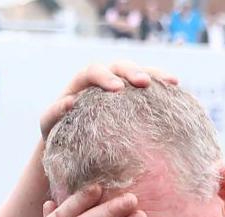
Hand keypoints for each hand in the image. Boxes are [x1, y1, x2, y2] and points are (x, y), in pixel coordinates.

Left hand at [39, 60, 179, 139]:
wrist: (69, 142)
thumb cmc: (56, 132)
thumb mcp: (49, 124)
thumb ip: (54, 113)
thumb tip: (70, 101)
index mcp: (81, 83)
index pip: (93, 71)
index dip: (105, 76)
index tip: (117, 89)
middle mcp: (102, 79)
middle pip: (119, 66)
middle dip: (132, 71)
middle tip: (143, 83)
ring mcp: (120, 86)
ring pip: (138, 71)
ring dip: (154, 74)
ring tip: (170, 82)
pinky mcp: (133, 97)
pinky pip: (149, 86)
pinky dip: (161, 85)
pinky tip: (176, 89)